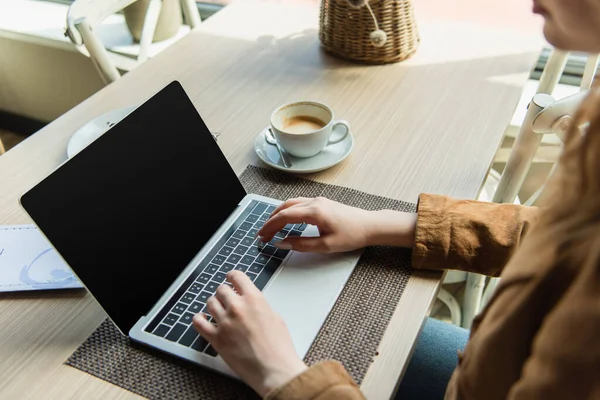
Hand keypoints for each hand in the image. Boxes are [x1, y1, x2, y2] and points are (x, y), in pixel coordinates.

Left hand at [193, 271, 306, 396]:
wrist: (273, 369)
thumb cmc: (278, 347)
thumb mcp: (274, 317)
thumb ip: (259, 306)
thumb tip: (251, 303)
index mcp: (254, 299)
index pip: (237, 277)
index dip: (232, 276)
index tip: (230, 278)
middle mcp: (237, 307)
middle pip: (221, 290)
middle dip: (224, 293)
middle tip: (226, 298)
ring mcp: (225, 322)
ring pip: (210, 303)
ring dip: (214, 305)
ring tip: (217, 309)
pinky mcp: (216, 338)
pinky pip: (199, 323)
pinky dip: (199, 319)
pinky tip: (202, 319)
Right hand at [257, 197, 417, 252]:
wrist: (370, 226)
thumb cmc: (352, 235)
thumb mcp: (326, 245)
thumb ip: (301, 244)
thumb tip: (282, 243)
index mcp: (314, 212)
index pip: (284, 217)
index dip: (270, 227)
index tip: (262, 236)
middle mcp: (314, 202)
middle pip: (284, 208)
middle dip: (270, 221)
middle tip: (262, 234)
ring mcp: (318, 200)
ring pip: (290, 203)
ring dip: (278, 214)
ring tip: (270, 227)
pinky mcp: (321, 202)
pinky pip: (298, 203)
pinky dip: (287, 211)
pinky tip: (286, 220)